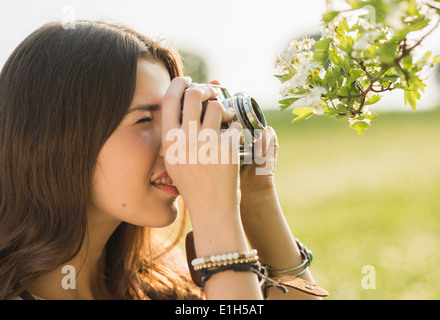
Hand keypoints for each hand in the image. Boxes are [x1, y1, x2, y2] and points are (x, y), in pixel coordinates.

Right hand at [161, 77, 241, 218]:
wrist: (211, 207)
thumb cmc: (192, 183)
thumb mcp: (173, 160)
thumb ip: (173, 134)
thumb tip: (181, 105)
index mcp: (169, 140)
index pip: (169, 99)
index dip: (178, 83)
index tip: (187, 80)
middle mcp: (186, 139)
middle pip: (194, 94)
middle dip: (204, 88)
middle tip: (212, 92)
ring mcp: (207, 143)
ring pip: (217, 106)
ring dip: (223, 107)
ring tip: (226, 117)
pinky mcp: (227, 148)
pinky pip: (233, 124)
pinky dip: (235, 127)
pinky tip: (233, 138)